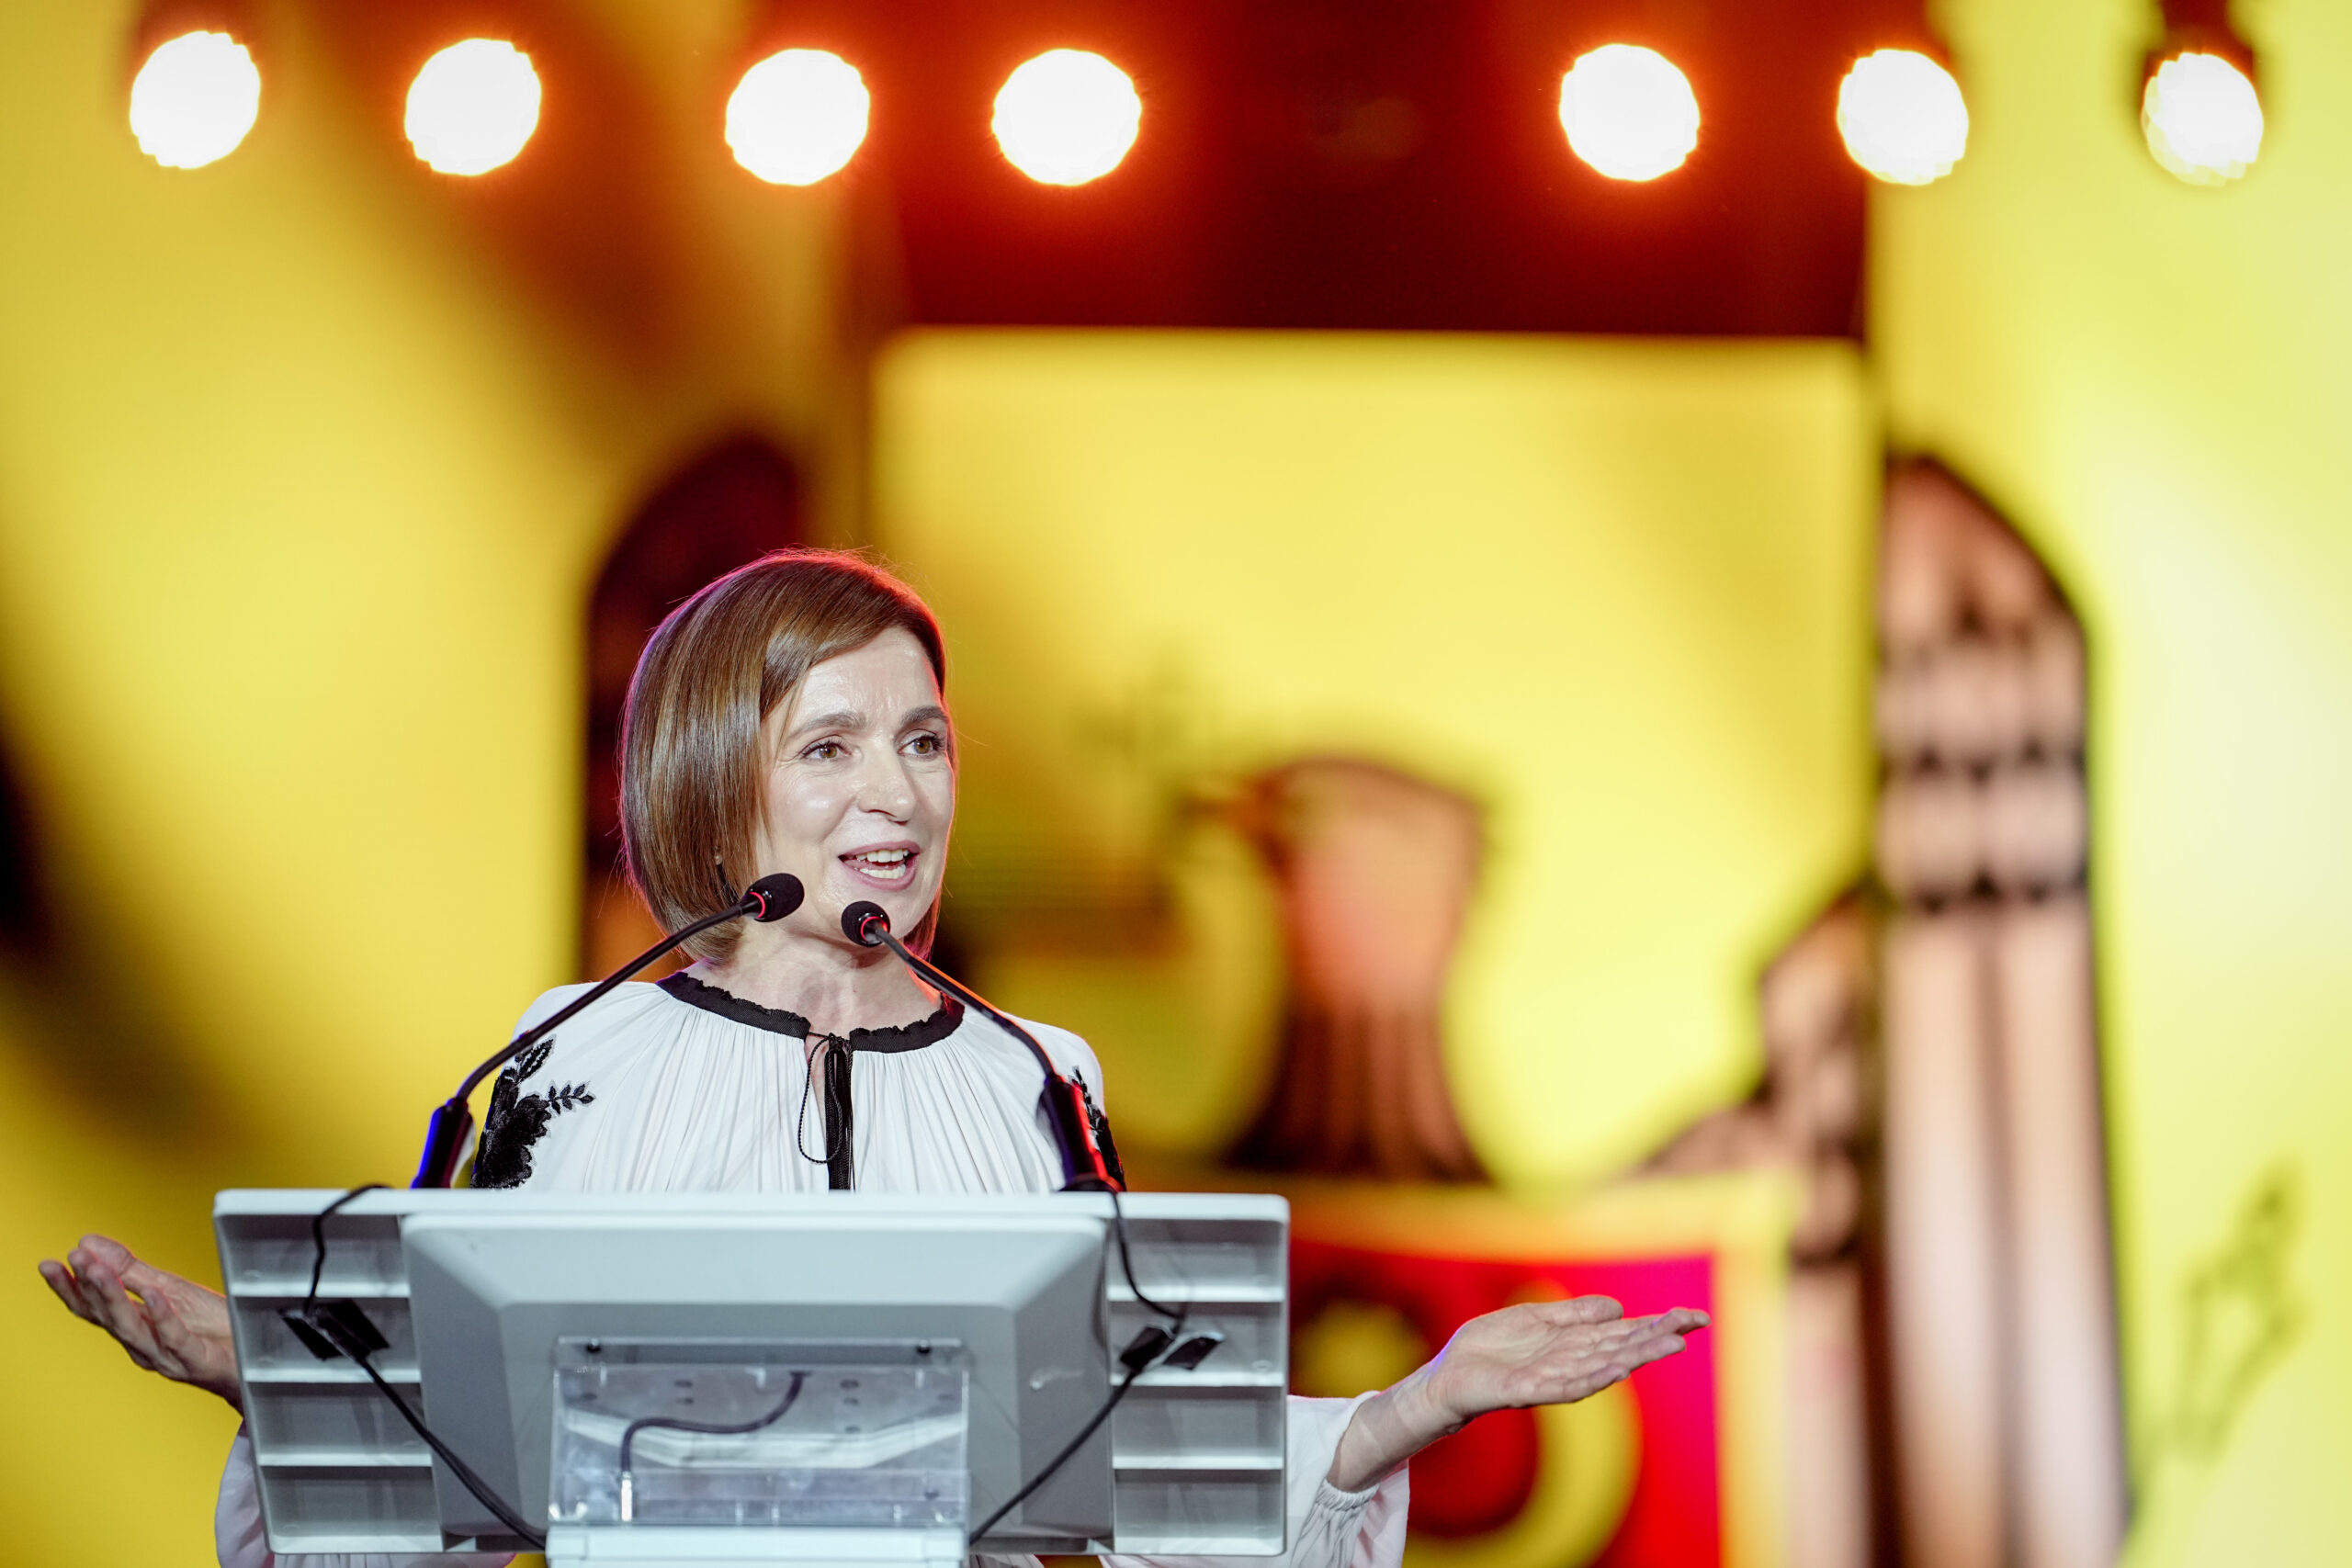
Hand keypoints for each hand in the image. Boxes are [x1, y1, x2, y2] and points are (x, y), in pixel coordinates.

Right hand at [38, 1235, 243, 1412]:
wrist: (254, 1355)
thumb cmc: (210, 1327)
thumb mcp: (169, 1290)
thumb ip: (130, 1271)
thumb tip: (88, 1243)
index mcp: (133, 1327)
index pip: (92, 1308)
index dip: (68, 1288)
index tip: (49, 1264)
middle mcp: (142, 1345)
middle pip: (107, 1315)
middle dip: (88, 1285)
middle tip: (74, 1258)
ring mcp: (166, 1356)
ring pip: (133, 1327)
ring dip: (114, 1297)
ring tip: (99, 1270)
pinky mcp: (195, 1361)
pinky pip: (175, 1338)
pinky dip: (162, 1316)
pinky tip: (153, 1293)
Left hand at [1327, 1295, 1706, 1491]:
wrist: (1448, 1376)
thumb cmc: (1489, 1350)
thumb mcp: (1534, 1319)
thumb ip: (1575, 1315)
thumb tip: (1619, 1308)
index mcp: (1573, 1342)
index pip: (1623, 1332)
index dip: (1657, 1324)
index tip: (1692, 1316)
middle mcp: (1570, 1361)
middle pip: (1622, 1346)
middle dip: (1657, 1336)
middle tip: (1695, 1324)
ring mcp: (1553, 1377)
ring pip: (1603, 1364)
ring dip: (1636, 1354)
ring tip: (1669, 1343)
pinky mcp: (1529, 1390)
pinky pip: (1567, 1384)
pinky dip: (1593, 1376)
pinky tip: (1617, 1368)